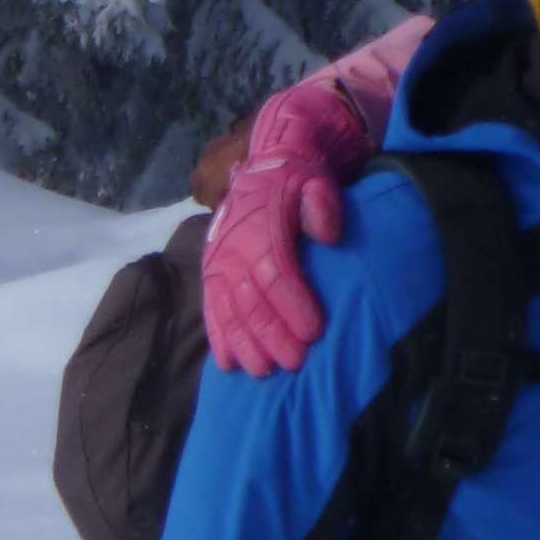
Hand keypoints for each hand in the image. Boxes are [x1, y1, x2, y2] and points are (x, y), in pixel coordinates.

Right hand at [201, 86, 374, 374]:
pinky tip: (228, 364)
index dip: (293, 303)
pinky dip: (219, 338)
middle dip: (272, 334)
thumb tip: (327, 234)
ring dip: (246, 343)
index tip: (314, 332)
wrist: (265, 167)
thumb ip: (322, 204)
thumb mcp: (315, 180)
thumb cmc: (297, 180)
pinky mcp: (212, 276)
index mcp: (259, 228)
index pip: (275, 272)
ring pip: (229, 311)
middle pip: (252, 300)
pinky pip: (211, 311)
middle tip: (295, 363)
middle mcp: (232, 250)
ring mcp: (218, 266)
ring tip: (263, 372)